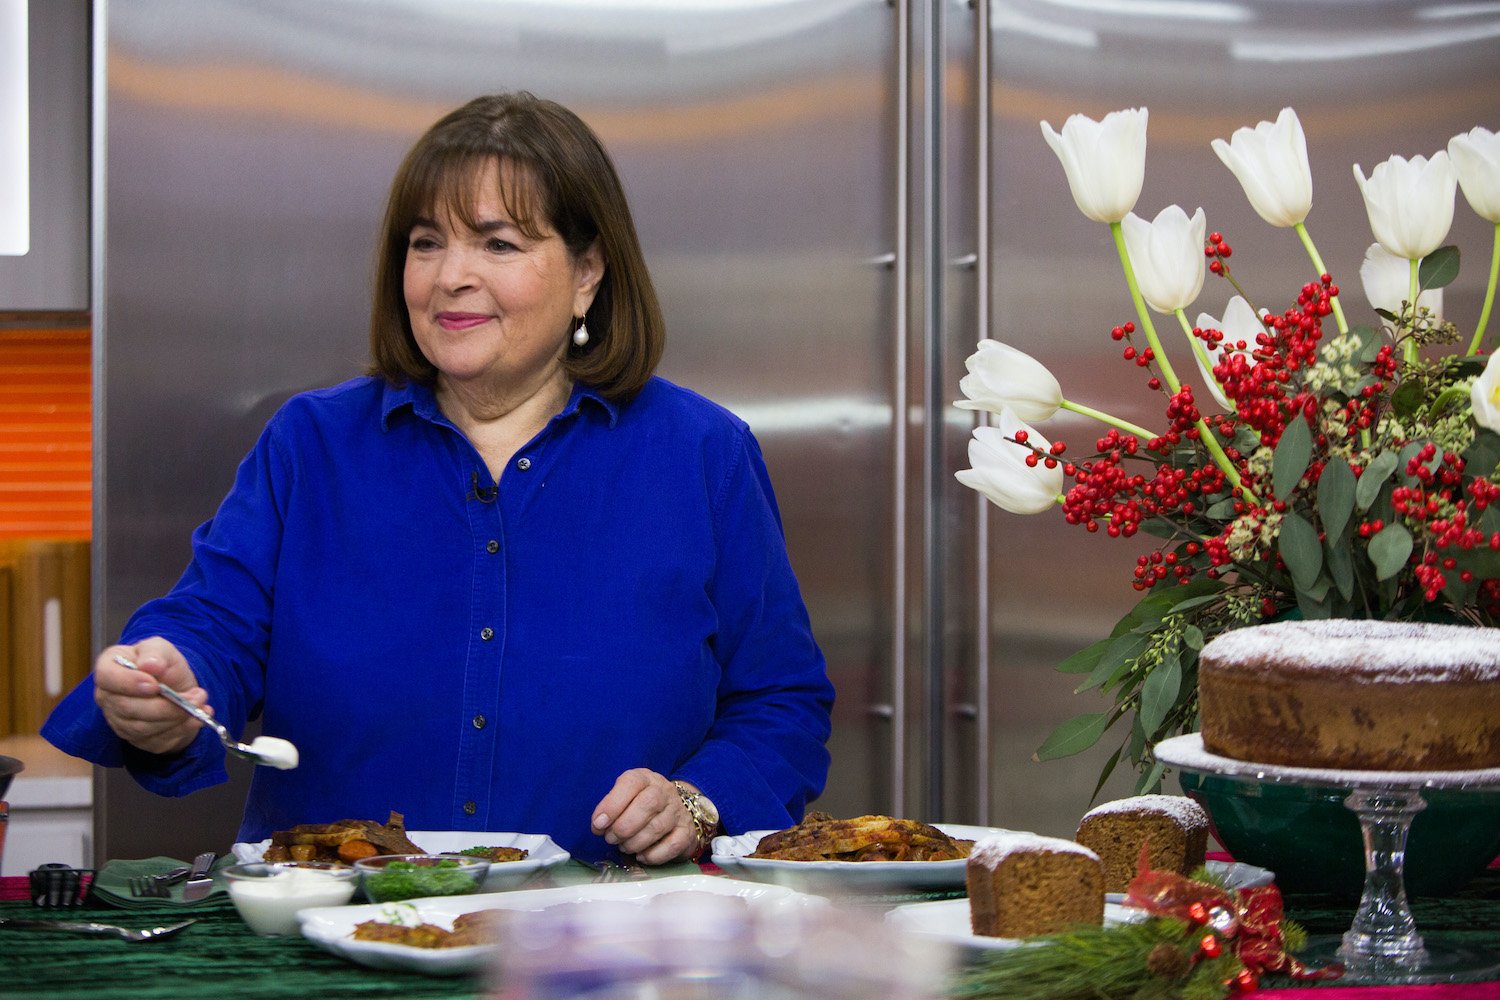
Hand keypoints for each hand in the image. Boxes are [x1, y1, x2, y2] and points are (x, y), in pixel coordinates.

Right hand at [93, 638, 209, 755]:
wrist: (176, 685)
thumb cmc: (162, 664)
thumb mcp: (161, 649)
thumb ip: (155, 653)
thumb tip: (150, 665)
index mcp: (109, 668)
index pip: (107, 677)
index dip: (129, 683)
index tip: (155, 685)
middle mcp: (108, 698)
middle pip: (128, 708)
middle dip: (166, 705)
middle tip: (196, 695)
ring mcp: (120, 722)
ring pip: (144, 728)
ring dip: (176, 717)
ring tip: (200, 703)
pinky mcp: (138, 739)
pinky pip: (157, 741)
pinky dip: (181, 730)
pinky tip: (196, 718)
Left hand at [590, 768, 704, 865]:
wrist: (674, 811)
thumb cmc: (640, 805)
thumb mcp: (625, 797)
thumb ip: (611, 808)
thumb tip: (599, 825)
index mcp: (645, 779)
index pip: (631, 783)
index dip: (612, 804)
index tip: (598, 824)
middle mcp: (665, 791)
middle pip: (648, 804)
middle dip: (624, 827)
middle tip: (611, 839)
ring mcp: (678, 811)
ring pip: (657, 827)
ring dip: (634, 842)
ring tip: (624, 847)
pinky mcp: (686, 832)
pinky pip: (672, 845)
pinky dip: (653, 855)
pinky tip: (642, 856)